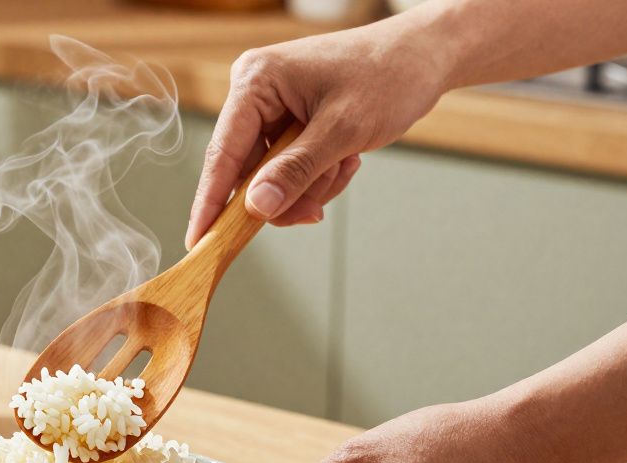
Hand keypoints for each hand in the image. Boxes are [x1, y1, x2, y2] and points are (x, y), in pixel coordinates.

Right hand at [186, 23, 446, 241]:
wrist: (427, 55)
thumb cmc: (390, 75)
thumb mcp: (343, 130)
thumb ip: (296, 171)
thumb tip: (258, 207)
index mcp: (256, 82)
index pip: (223, 154)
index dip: (211, 204)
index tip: (199, 243)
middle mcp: (256, 93)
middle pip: (248, 172)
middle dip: (287, 194)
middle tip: (315, 210)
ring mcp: (273, 108)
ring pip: (272, 177)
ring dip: (311, 184)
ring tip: (346, 163)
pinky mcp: (290, 121)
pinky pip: (291, 169)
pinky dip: (320, 175)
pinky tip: (347, 158)